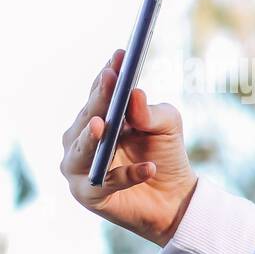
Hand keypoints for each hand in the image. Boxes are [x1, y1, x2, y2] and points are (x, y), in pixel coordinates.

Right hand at [61, 50, 198, 247]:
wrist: (175, 198)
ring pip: (82, 150)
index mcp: (97, 117)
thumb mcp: (168, 128)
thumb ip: (153, 112)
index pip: (99, 93)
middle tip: (110, 78)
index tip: (120, 56)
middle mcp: (80, 139)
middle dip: (99, 98)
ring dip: (93, 137)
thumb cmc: (165, 156)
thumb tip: (136, 94)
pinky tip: (149, 168)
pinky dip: (128, 175)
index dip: (109, 74)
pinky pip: (105, 182)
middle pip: (89, 116)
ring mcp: (79, 167)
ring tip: (105, 126)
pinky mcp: (88, 194)